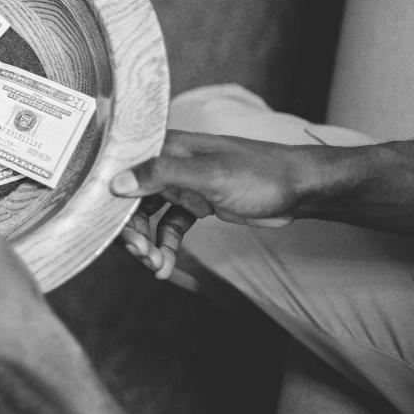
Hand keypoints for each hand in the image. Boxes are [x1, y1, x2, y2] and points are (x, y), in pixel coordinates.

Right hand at [111, 130, 323, 277]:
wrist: (300, 188)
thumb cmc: (259, 173)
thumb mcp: (208, 174)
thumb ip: (161, 175)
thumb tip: (117, 183)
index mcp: (167, 146)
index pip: (124, 172)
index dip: (113, 203)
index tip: (116, 230)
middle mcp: (169, 163)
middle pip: (132, 199)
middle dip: (133, 231)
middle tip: (142, 256)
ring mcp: (182, 185)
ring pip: (150, 216)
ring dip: (150, 243)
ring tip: (157, 266)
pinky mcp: (196, 203)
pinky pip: (170, 226)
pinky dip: (167, 245)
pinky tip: (167, 263)